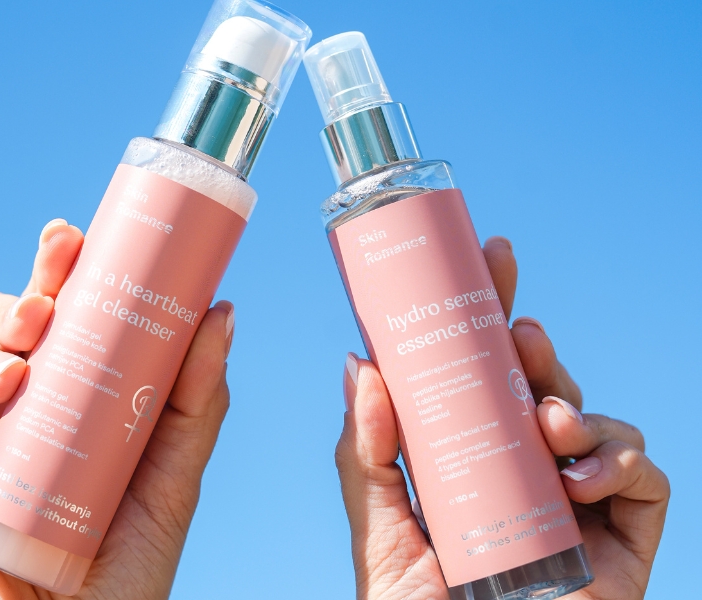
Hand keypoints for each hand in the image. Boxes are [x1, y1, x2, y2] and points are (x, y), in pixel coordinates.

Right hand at [0, 219, 234, 599]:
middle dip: (3, 305)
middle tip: (41, 320)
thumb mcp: (173, 475)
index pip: (43, 309)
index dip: (49, 267)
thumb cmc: (127, 561)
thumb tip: (221, 311)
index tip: (70, 239)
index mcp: (56, 391)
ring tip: (8, 381)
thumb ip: (194, 399)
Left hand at [338, 236, 668, 599]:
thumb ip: (367, 451)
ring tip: (546, 423)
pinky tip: (582, 473)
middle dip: (535, 345)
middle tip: (518, 328)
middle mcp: (524, 467)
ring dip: (573, 402)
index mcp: (471, 455)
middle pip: (540, 382)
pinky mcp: (625, 535)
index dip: (490, 313)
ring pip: (592, 416)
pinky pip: (643, 473)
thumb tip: (357, 363)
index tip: (490, 254)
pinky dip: (621, 457)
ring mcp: (577, 499)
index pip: (483, 373)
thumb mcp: (380, 528)